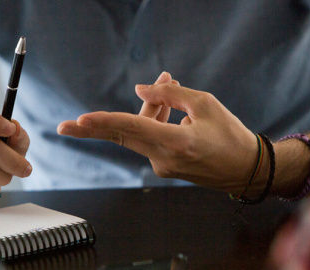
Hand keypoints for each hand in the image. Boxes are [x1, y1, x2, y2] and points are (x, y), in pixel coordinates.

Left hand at [57, 72, 258, 193]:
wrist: (246, 169)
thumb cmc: (230, 135)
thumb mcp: (205, 105)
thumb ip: (170, 95)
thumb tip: (141, 89)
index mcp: (178, 143)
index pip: (133, 129)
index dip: (105, 122)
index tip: (81, 120)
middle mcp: (164, 158)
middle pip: (121, 137)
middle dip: (91, 130)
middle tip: (63, 127)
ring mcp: (162, 166)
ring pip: (139, 133)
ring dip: (146, 110)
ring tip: (167, 84)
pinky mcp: (164, 167)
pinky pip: (149, 140)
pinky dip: (153, 122)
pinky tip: (167, 108)